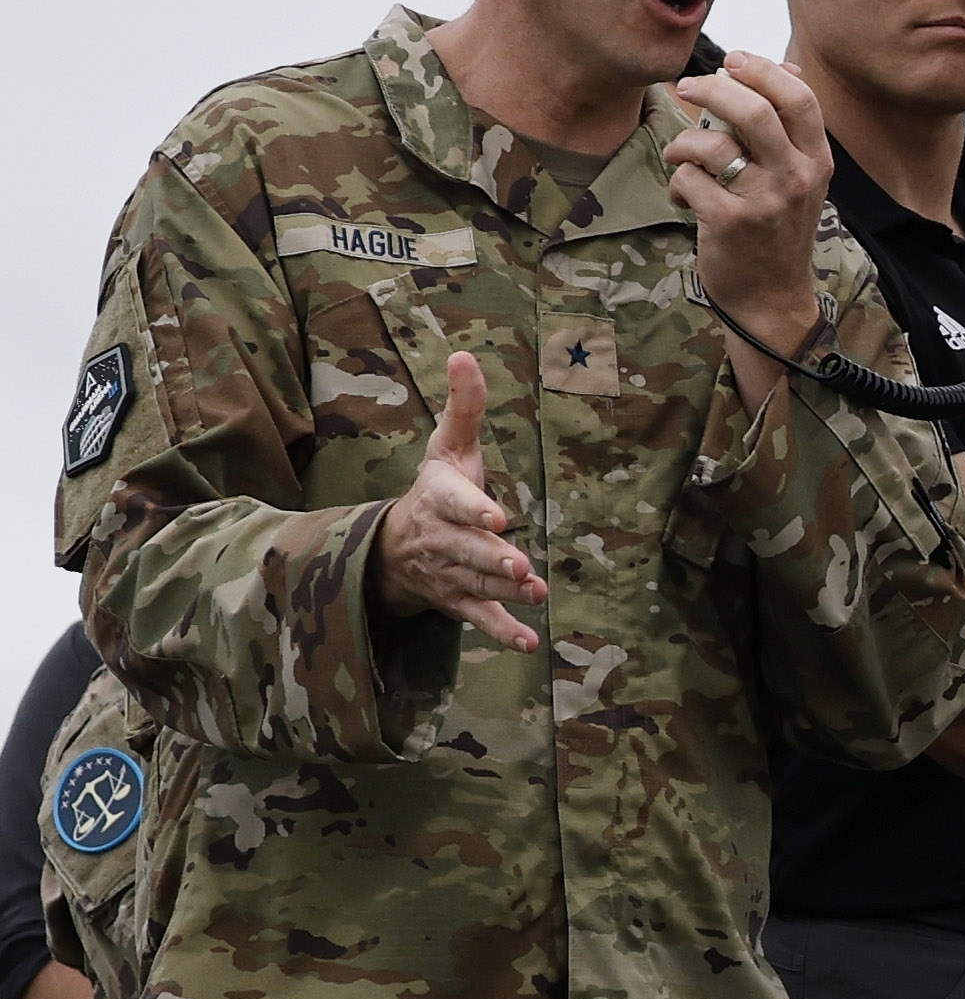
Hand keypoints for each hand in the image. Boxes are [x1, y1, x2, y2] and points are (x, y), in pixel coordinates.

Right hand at [377, 353, 543, 648]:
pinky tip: (528, 643)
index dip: (475, 508)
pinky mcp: (459, 601)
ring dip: (505, 594)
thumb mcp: (447, 445)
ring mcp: (450, 573)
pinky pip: (479, 618)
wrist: (396, 544)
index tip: (497, 515)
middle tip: (519, 565)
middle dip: (492, 557)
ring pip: (478, 584)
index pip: (456, 502)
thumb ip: (463, 406)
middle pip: (469, 549)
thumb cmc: (437, 487)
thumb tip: (465, 355)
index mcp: (441, 497)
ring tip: (534, 594)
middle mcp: (443, 537)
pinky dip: (502, 631)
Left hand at [662, 50, 835, 355]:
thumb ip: (792, 126)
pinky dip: (677, 182)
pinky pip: (688, 177)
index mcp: (817, 162)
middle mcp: (797, 178)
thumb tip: (789, 66)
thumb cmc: (778, 229)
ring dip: (683, 143)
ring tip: (680, 156)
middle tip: (688, 88)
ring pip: (712, 143)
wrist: (772, 297)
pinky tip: (683, 196)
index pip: (799, 98)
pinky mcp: (730, 222)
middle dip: (712, 89)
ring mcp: (765, 201)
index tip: (732, 62)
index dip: (761, 70)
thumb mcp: (800, 177)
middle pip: (754, 110)